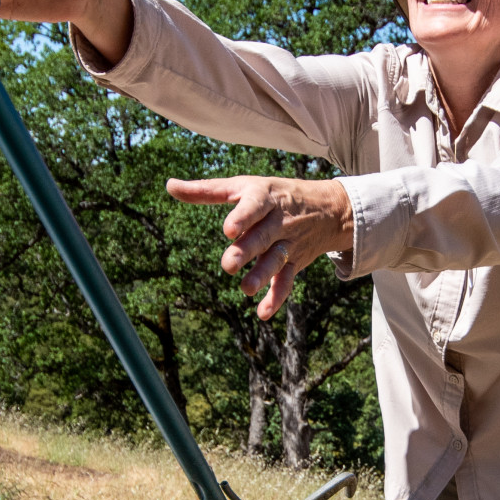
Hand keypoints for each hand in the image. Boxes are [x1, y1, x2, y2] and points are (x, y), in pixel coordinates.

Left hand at [168, 176, 352, 317]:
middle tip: (228, 265)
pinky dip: (277, 298)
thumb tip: (170, 185)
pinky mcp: (295, 262)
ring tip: (246, 289)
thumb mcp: (243, 186)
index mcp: (264, 198)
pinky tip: (262, 313)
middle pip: (263, 236)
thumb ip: (206, 190)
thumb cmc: (274, 194)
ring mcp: (288, 243)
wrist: (328, 208)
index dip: (242, 217)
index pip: (254, 206)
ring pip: (276, 260)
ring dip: (262, 275)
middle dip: (248, 250)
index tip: (229, 229)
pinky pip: (287, 281)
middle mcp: (278, 221)